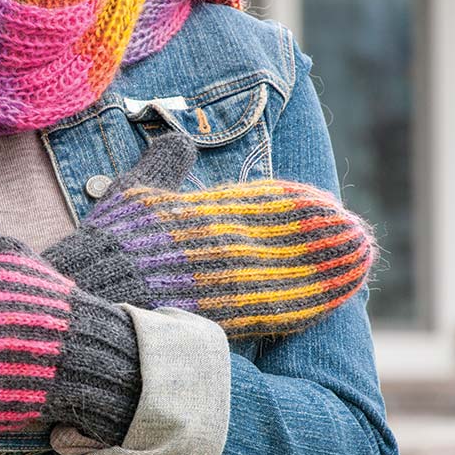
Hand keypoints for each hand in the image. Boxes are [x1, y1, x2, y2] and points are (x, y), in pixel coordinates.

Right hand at [42, 132, 380, 338]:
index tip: (326, 202)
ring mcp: (232, 282)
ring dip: (333, 266)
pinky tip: (337, 299)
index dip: (300, 204)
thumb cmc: (105, 251)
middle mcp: (226, 243)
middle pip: (291, 235)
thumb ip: (160, 166)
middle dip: (328, 235)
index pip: (266, 202)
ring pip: (296, 270)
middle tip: (359, 233)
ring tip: (362, 259)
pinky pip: (283, 310)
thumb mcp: (130, 196)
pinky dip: (314, 303)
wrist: (91, 303)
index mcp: (206, 212)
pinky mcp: (231, 318)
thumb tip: (180, 137)